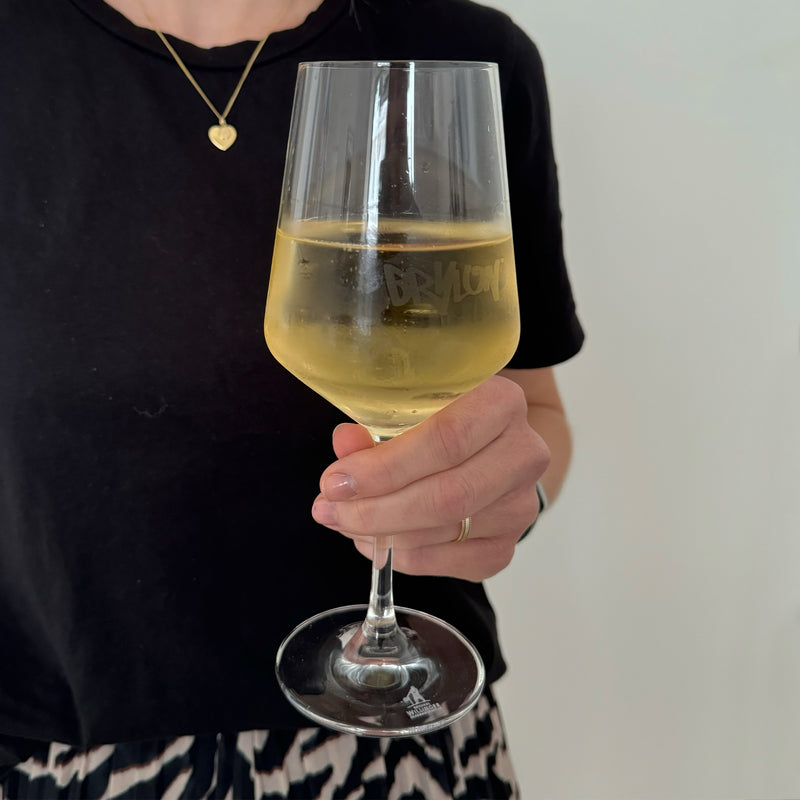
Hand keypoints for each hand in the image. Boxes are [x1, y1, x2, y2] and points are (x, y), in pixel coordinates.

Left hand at [311, 375, 550, 581]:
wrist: (490, 446)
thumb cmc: (442, 420)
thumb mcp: (411, 406)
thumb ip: (376, 423)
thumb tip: (345, 443)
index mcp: (501, 403)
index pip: (446, 440)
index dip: (386, 468)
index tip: (336, 481)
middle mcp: (523, 454)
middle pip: (447, 495)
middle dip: (376, 510)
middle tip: (330, 510)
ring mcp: (521, 505)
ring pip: (445, 531)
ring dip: (383, 534)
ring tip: (344, 521)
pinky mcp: (507, 544)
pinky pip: (451, 562)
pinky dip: (404, 556)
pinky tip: (375, 541)